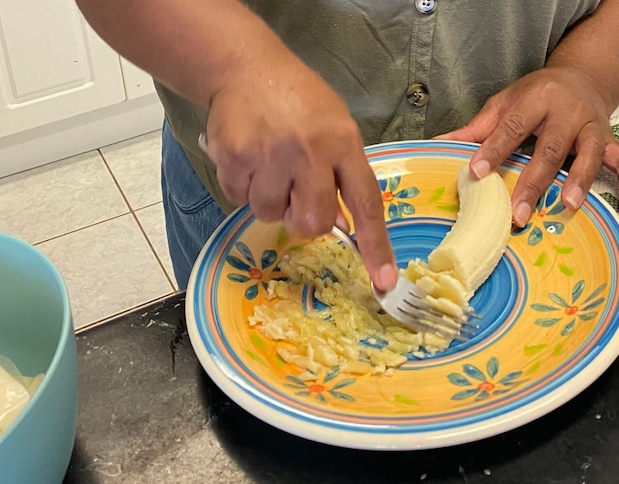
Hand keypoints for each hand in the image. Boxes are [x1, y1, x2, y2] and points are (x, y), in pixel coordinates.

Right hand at [203, 52, 396, 290]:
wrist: (247, 67)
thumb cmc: (299, 102)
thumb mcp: (336, 126)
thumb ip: (343, 173)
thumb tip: (344, 226)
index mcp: (343, 143)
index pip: (366, 204)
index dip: (376, 246)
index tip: (383, 281)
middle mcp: (310, 151)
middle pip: (313, 223)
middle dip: (303, 219)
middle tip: (295, 193)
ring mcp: (270, 154)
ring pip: (270, 215)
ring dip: (268, 200)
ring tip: (268, 165)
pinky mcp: (234, 156)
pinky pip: (238, 198)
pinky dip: (241, 186)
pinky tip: (248, 158)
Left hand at [440, 66, 618, 225]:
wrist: (582, 76)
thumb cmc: (537, 95)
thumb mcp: (505, 102)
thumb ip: (477, 127)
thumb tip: (440, 144)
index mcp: (537, 99)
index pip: (512, 127)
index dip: (494, 150)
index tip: (476, 173)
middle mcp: (568, 112)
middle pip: (551, 149)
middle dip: (534, 182)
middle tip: (518, 213)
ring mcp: (591, 126)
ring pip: (589, 155)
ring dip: (580, 181)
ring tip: (568, 205)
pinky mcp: (609, 138)